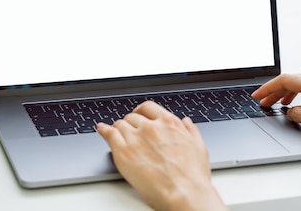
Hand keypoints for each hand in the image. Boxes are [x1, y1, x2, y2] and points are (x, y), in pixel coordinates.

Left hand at [97, 101, 225, 210]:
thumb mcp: (199, 147)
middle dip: (131, 124)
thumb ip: (191, 131)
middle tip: (130, 132)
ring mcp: (136, 138)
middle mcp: (151, 127)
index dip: (141, 112)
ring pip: (120, 124)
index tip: (139, 116)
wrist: (184, 193)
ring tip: (117, 134)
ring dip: (119, 129)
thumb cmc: (193, 176)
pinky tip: (102, 130)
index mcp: (169, 123)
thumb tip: (186, 123)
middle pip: (133, 117)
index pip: (148, 108)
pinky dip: (104, 130)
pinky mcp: (123, 152)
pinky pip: (109, 134)